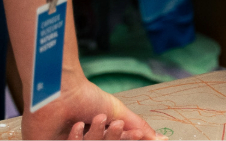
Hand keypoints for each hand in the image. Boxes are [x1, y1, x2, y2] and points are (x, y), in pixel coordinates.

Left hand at [22, 71, 162, 139]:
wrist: (62, 89)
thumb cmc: (87, 97)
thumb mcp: (118, 113)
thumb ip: (138, 127)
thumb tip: (163, 140)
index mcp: (97, 135)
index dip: (127, 139)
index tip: (137, 134)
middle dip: (113, 138)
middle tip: (116, 125)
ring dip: (97, 136)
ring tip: (98, 119)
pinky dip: (78, 139)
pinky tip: (78, 125)